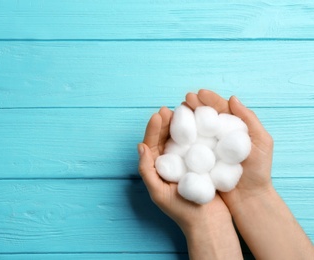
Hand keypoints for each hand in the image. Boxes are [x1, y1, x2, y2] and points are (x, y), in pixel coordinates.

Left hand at [138, 106, 242, 258]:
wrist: (209, 222)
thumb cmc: (182, 210)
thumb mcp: (158, 193)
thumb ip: (147, 170)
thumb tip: (139, 146)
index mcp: (158, 168)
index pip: (152, 144)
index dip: (153, 128)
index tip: (158, 114)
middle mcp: (170, 162)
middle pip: (166, 137)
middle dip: (166, 122)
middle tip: (169, 109)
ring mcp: (186, 161)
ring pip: (181, 138)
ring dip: (180, 124)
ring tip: (182, 110)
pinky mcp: (202, 162)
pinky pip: (197, 144)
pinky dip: (196, 132)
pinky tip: (198, 122)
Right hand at [185, 90, 273, 208]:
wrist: (248, 198)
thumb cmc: (258, 171)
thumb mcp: (262, 142)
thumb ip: (249, 119)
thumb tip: (232, 98)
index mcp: (232, 128)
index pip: (220, 109)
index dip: (209, 100)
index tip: (199, 93)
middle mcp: (217, 136)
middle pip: (204, 117)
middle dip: (194, 106)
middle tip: (186, 99)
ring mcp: (207, 148)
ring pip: (194, 129)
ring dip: (185, 119)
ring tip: (178, 111)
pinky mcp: (198, 161)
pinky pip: (188, 147)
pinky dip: (181, 138)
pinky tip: (174, 131)